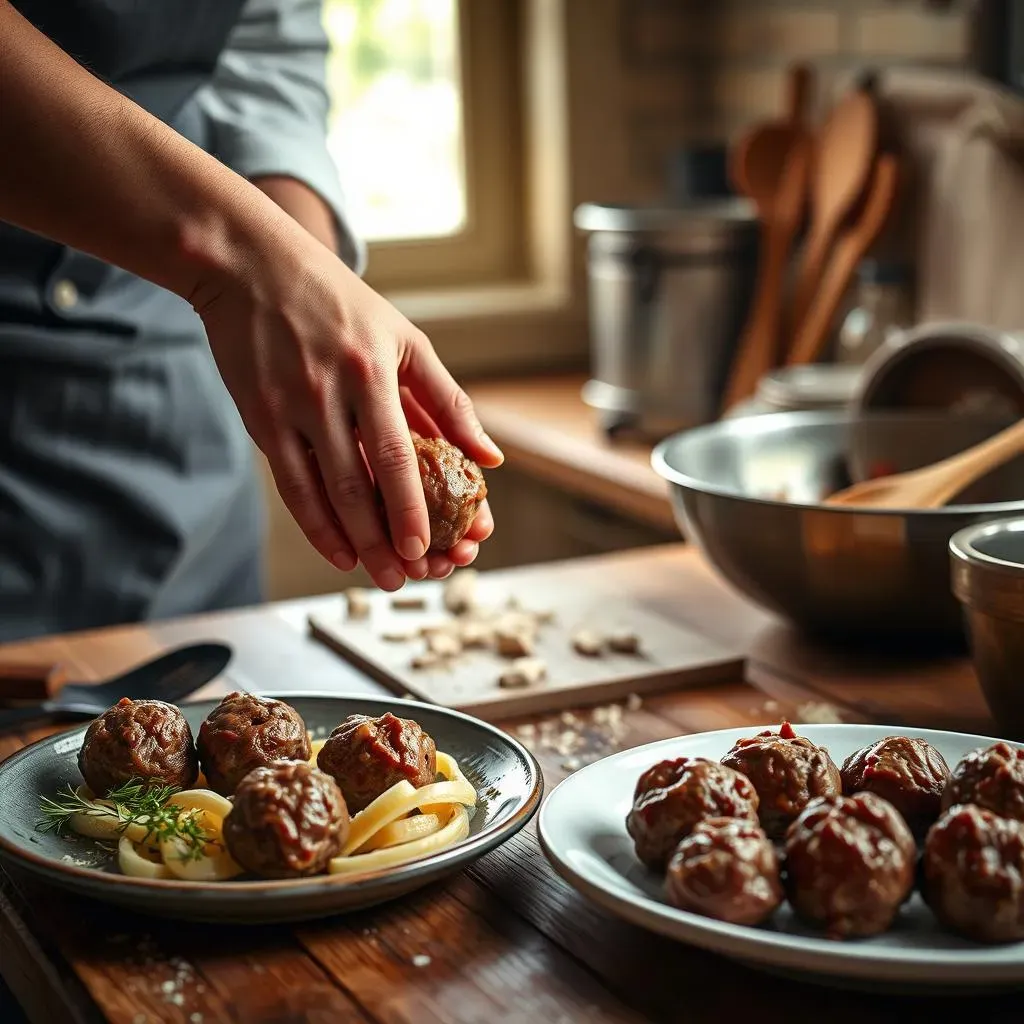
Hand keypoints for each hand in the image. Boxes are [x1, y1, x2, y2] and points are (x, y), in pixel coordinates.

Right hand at [191, 223, 502, 590]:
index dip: (412, 507)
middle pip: (358, 485)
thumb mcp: (406, 339)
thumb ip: (448, 400)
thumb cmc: (340, 303)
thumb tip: (489, 457)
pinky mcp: (262, 420)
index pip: (396, 455)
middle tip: (407, 579)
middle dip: (385, 540)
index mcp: (373, 372)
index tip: (428, 548)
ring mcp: (291, 409)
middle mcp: (330, 393)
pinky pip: (290, 484)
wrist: (252, 267)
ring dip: (352, 542)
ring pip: (323, 493)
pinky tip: (337, 551)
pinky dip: (314, 524)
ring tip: (378, 577)